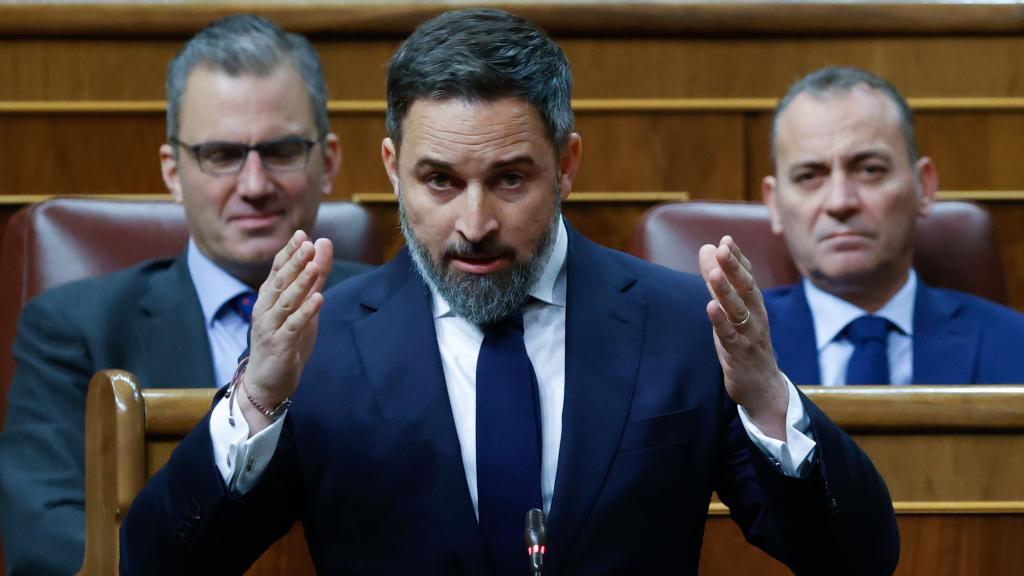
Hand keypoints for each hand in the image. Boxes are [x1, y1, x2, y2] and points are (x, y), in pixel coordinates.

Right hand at [240, 231, 333, 432]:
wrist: (267, 382)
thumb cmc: (285, 340)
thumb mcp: (304, 305)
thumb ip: (315, 277)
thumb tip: (322, 245)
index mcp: (269, 299)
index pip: (277, 271)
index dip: (288, 253)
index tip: (301, 234)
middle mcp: (265, 310)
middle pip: (280, 282)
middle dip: (294, 262)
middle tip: (307, 244)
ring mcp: (271, 328)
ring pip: (285, 302)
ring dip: (300, 283)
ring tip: (313, 267)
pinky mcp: (280, 345)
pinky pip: (292, 326)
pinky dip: (305, 312)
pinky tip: (318, 299)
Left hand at [698, 236, 787, 439]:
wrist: (762, 387)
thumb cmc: (744, 343)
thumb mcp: (731, 309)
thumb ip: (718, 281)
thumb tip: (708, 248)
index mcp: (754, 305)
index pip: (747, 276)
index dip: (737, 259)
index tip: (726, 239)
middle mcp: (755, 317)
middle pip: (746, 289)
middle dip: (734, 268)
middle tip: (723, 248)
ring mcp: (748, 335)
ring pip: (738, 311)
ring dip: (726, 291)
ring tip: (714, 273)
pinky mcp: (739, 354)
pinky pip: (730, 336)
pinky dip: (721, 322)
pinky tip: (710, 308)